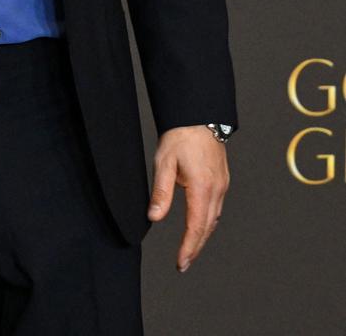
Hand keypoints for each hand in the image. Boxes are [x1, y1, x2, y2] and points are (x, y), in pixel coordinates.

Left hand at [147, 124, 229, 272]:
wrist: (198, 115)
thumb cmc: (180, 136)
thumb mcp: (164, 163)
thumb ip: (161, 192)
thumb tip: (154, 217)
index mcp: (202, 188)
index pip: (196, 226)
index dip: (188, 247)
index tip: (181, 262)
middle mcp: (217, 189)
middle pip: (207, 226)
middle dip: (196, 246)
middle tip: (184, 262)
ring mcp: (222, 184)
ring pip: (214, 218)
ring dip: (203, 235)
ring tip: (190, 248)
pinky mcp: (222, 179)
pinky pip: (217, 206)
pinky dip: (208, 220)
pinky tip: (201, 223)